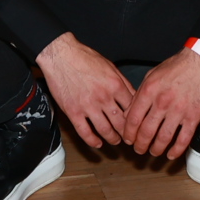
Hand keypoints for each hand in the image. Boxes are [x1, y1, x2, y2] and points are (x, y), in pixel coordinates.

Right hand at [36, 33, 134, 148]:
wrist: (61, 56)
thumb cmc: (85, 58)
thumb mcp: (110, 66)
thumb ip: (123, 82)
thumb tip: (134, 96)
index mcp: (115, 85)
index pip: (132, 109)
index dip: (136, 119)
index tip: (137, 124)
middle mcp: (104, 98)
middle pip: (121, 123)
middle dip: (127, 133)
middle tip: (129, 138)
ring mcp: (88, 107)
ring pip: (105, 130)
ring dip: (113, 139)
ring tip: (116, 141)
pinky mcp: (73, 112)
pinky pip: (85, 132)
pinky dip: (93, 141)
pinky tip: (98, 143)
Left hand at [125, 49, 199, 159]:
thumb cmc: (176, 67)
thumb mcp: (151, 76)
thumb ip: (139, 94)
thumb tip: (129, 113)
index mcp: (149, 91)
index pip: (133, 119)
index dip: (129, 133)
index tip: (128, 139)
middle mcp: (162, 102)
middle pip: (146, 132)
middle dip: (140, 145)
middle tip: (138, 149)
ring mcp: (179, 111)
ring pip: (163, 138)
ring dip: (156, 149)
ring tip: (153, 152)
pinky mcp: (194, 117)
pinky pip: (183, 139)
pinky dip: (176, 150)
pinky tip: (171, 155)